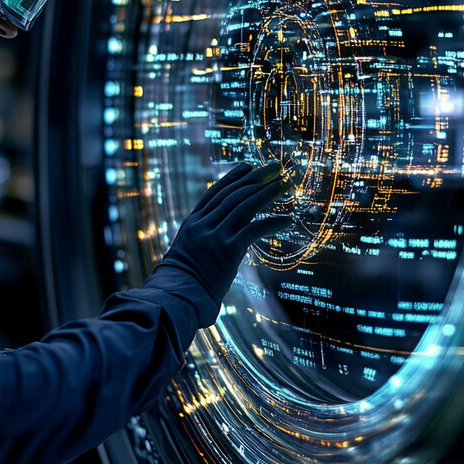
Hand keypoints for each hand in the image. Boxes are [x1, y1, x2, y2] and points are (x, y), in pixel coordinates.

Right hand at [156, 161, 291, 312]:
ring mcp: (215, 235)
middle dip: (257, 178)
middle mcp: (204, 224)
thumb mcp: (187, 254)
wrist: (175, 297)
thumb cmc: (182, 284)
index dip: (234, 177)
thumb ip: (201, 242)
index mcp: (193, 223)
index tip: (249, 166)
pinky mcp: (228, 249)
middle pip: (234, 194)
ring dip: (268, 192)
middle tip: (275, 167)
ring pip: (245, 205)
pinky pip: (255, 229)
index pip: (216, 193)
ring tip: (286, 183)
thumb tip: (218, 241)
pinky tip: (288, 219)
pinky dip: (273, 222)